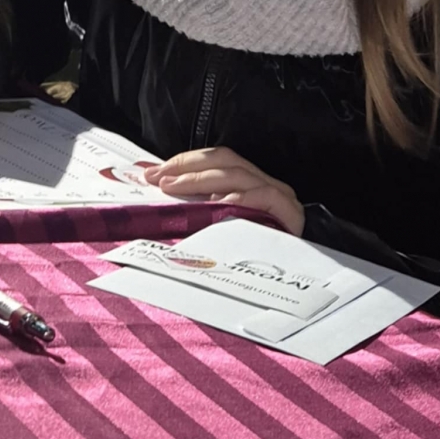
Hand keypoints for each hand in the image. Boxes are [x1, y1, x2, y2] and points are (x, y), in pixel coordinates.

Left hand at [144, 147, 304, 234]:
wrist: (289, 279)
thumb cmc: (244, 250)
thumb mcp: (211, 220)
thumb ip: (188, 199)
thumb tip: (150, 178)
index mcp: (247, 180)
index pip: (215, 158)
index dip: (183, 162)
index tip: (154, 172)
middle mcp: (263, 182)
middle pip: (225, 160)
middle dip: (188, 168)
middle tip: (161, 180)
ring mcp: (279, 195)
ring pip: (238, 175)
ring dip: (202, 180)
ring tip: (176, 188)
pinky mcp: (289, 212)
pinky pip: (263, 197)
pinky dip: (238, 198)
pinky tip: (217, 204)